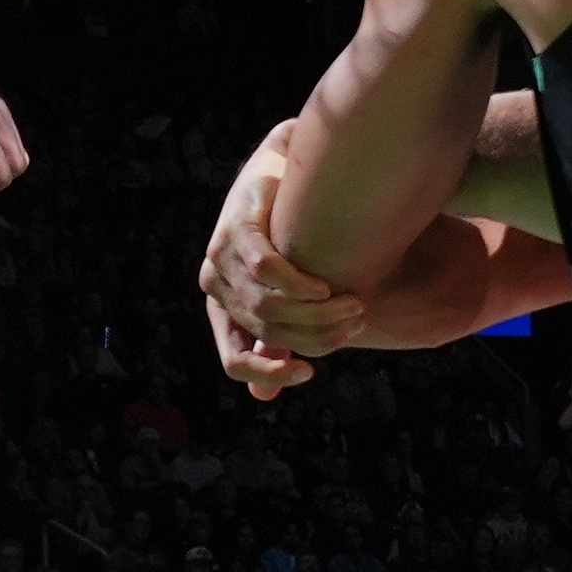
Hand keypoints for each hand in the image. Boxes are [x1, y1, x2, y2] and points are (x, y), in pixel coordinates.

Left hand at [200, 135, 364, 393]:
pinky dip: (300, 285)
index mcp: (222, 308)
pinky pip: (268, 269)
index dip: (269, 375)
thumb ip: (273, 339)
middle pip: (267, 333)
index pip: (233, 362)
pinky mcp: (238, 228)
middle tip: (356, 322)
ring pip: (270, 306)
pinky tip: (325, 285)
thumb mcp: (277, 293)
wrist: (285, 172)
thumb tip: (261, 399)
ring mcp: (221, 256)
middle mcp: (215, 285)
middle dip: (317, 337)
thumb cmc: (288, 238)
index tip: (310, 373)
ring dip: (318, 314)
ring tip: (354, 304)